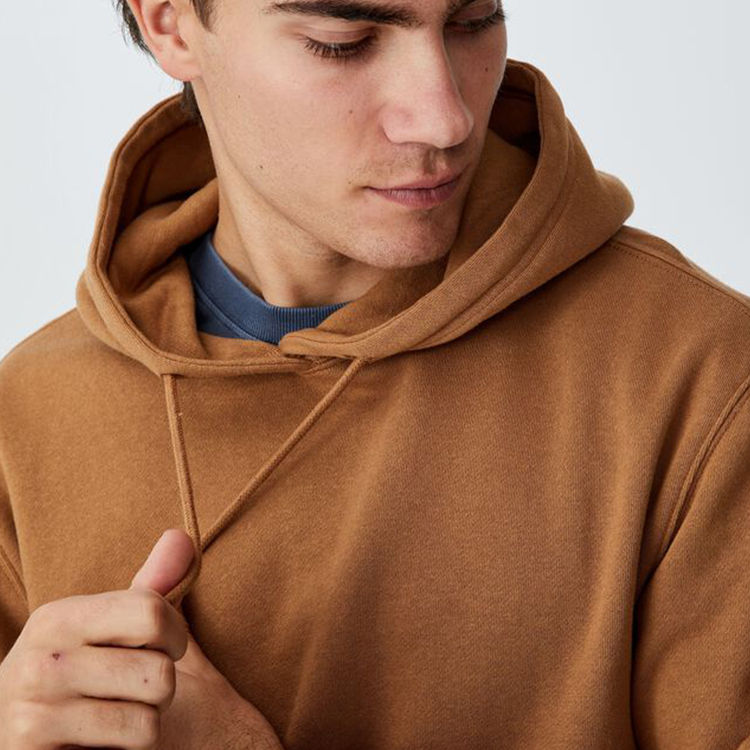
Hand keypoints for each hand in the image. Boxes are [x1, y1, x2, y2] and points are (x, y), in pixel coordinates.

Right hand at [0, 527, 278, 749]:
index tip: (167, 646)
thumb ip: (150, 584)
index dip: (176, 634)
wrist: (17, 734)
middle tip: (132, 690)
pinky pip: (131, 747)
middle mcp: (40, 662)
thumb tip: (183, 536)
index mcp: (59, 616)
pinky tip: (101, 743)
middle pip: (159, 672)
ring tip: (116, 716)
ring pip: (149, 717)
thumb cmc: (82, 671)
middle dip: (161, 686)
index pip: (151, 612)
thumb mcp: (109, 624)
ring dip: (147, 721)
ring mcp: (34, 714)